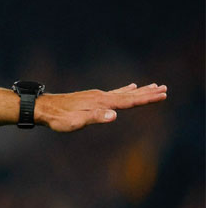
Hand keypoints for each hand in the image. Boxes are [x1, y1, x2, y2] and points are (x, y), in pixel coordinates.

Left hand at [37, 83, 166, 132]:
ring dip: (140, 90)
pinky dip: (125, 90)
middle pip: (130, 95)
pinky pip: (114, 92)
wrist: (43, 108)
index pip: (129, 101)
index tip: (163, 94)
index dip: (147, 99)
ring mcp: (97, 96)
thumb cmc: (58, 118)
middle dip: (148, 93)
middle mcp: (101, 96)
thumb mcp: (76, 122)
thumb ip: (95, 118)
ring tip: (153, 86)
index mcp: (101, 102)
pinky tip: (129, 87)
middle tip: (165, 89)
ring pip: (124, 93)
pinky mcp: (92, 97)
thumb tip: (114, 116)